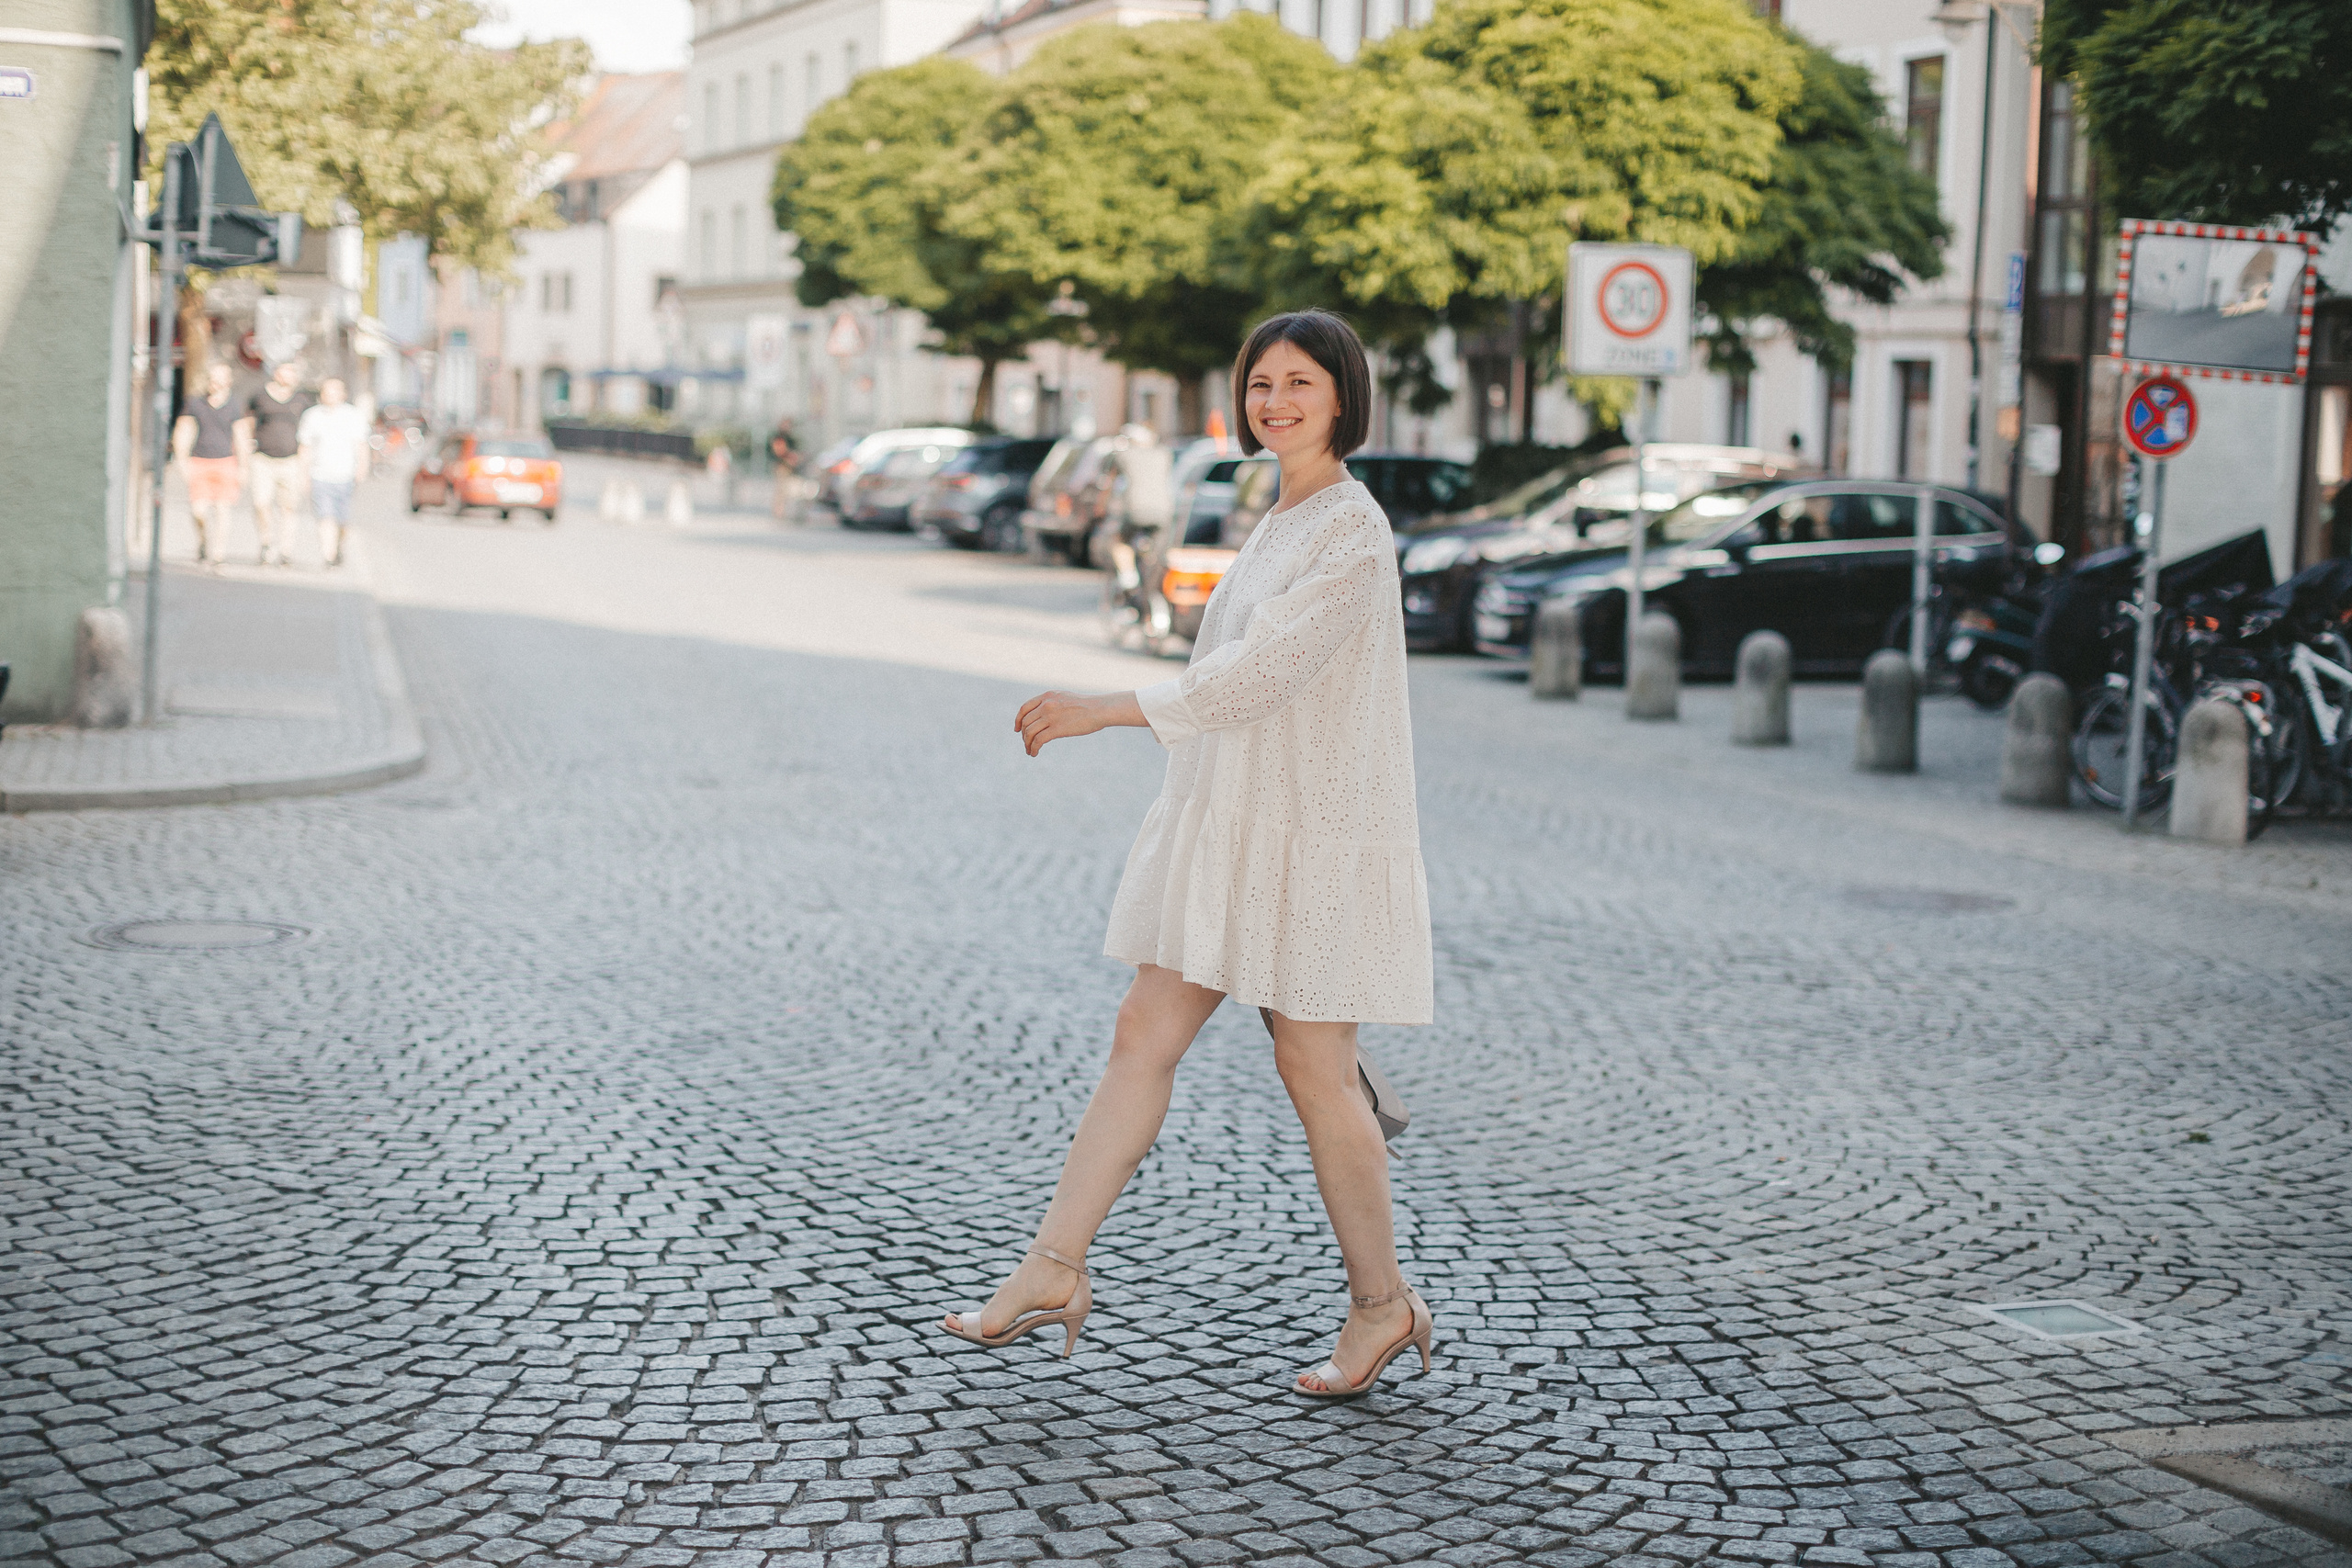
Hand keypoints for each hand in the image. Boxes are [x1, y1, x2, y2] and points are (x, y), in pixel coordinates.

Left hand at [1015, 690, 1144, 756]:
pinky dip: (1033, 748)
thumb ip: (1054, 703)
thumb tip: (1046, 715)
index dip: (1018, 720)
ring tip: (1030, 751)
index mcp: (1048, 696)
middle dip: (1024, 734)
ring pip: (1029, 732)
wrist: (1100, 709)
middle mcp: (1046, 704)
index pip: (1024, 708)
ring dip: (1027, 744)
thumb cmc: (1088, 706)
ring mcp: (1050, 716)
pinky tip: (1034, 753)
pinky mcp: (1056, 729)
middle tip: (1027, 743)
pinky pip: (1038, 741)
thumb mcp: (1066, 698)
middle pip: (1026, 722)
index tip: (1018, 729)